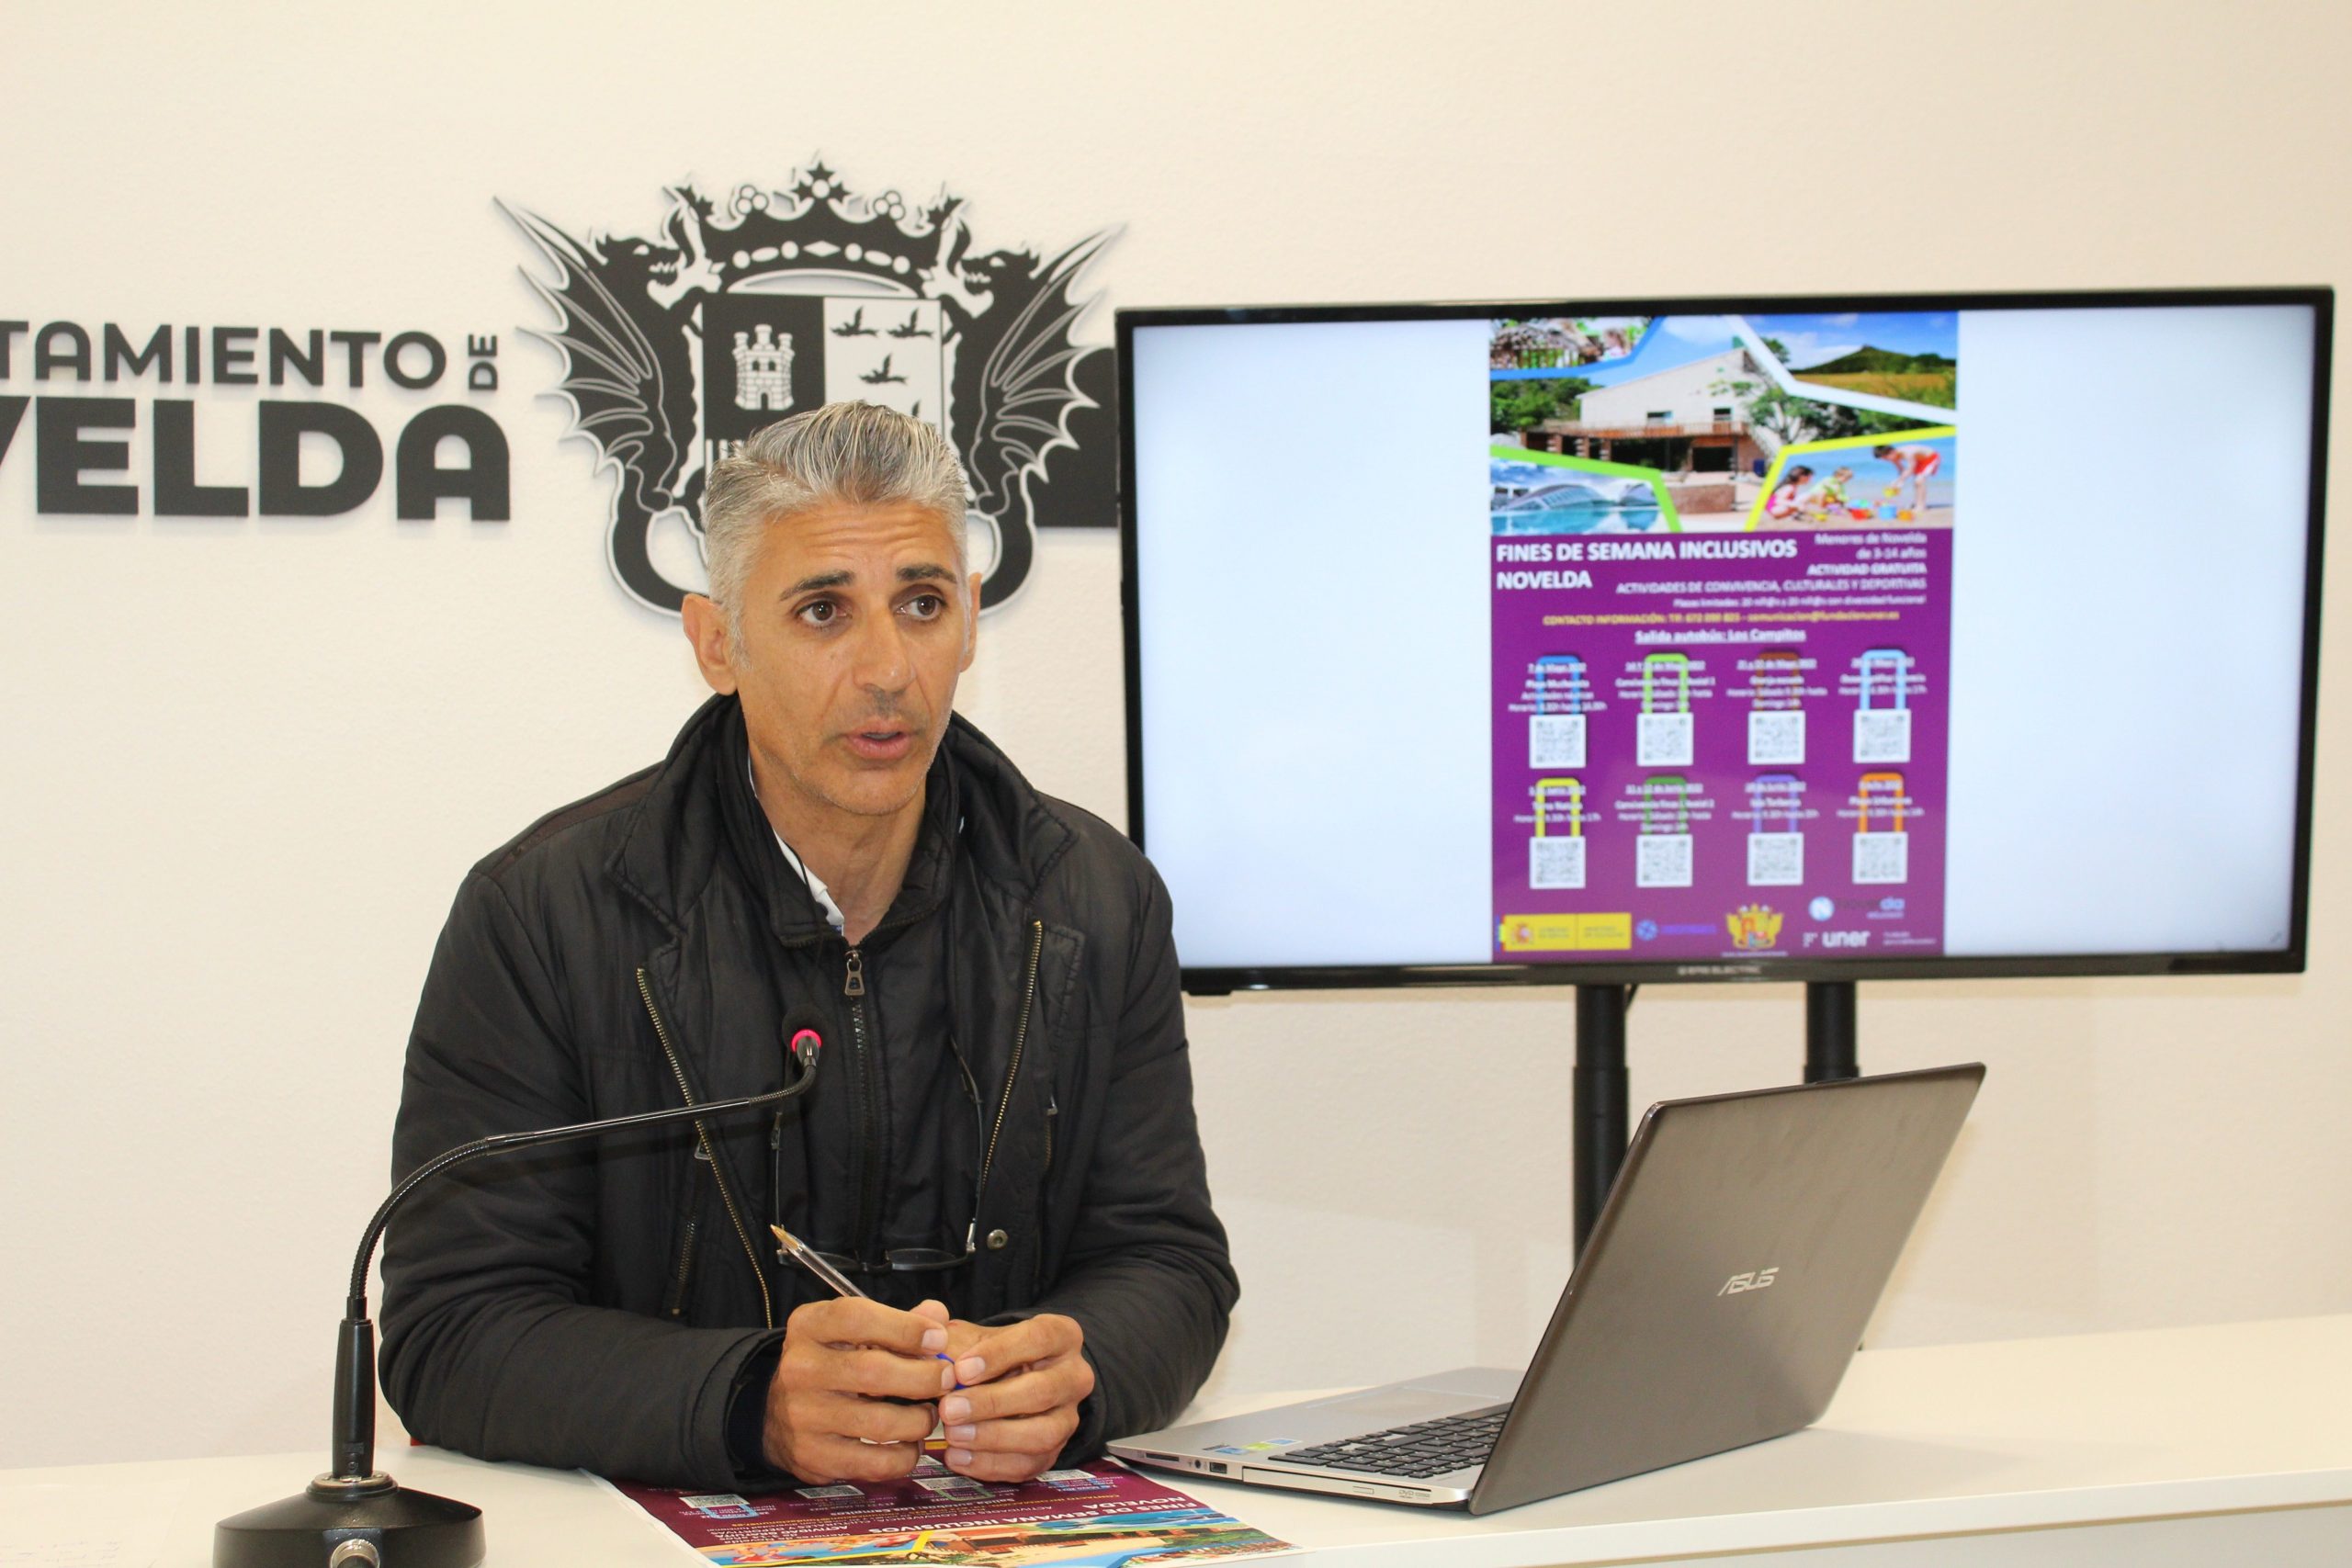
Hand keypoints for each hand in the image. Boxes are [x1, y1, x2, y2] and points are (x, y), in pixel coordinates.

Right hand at [763, 1297, 956, 1482]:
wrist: (776, 1414)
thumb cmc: (831, 1364)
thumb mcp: (853, 1332)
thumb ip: (898, 1322)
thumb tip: (938, 1316)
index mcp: (809, 1326)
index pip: (858, 1318)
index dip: (905, 1328)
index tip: (938, 1339)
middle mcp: (800, 1368)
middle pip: (874, 1372)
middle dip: (924, 1377)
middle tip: (947, 1380)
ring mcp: (803, 1415)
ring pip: (879, 1423)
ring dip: (919, 1421)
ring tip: (929, 1414)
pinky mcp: (813, 1456)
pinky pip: (873, 1463)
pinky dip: (904, 1457)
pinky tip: (910, 1445)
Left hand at [936, 1312, 1094, 1482]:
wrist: (1007, 1383)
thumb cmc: (990, 1356)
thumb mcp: (973, 1336)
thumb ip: (950, 1335)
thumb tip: (930, 1333)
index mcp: (1061, 1335)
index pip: (1038, 1339)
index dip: (999, 1354)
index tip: (961, 1370)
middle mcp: (1074, 1376)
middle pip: (1042, 1391)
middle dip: (991, 1403)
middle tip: (949, 1409)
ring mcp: (1067, 1417)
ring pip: (1042, 1434)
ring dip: (993, 1437)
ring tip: (952, 1435)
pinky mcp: (1054, 1451)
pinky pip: (1029, 1465)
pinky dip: (991, 1465)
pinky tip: (958, 1456)